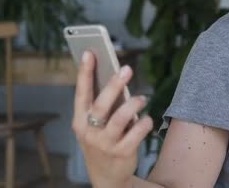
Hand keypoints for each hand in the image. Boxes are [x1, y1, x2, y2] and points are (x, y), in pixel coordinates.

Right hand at [71, 52, 153, 187]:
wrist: (107, 176)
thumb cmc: (103, 141)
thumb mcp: (96, 125)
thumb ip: (103, 105)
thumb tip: (117, 75)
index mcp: (80, 121)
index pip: (82, 93)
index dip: (85, 73)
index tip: (90, 52)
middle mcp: (89, 132)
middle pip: (101, 104)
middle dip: (114, 85)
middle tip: (127, 69)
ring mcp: (105, 144)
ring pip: (120, 118)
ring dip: (134, 104)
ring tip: (142, 98)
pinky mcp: (122, 153)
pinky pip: (137, 132)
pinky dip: (145, 123)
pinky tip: (147, 120)